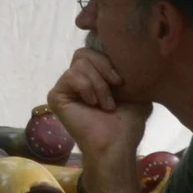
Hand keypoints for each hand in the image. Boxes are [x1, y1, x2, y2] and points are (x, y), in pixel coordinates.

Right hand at [48, 45, 151, 164]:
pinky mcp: (56, 95)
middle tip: (116, 87)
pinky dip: (87, 88)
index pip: (94, 50)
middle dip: (105, 68)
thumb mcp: (136, 89)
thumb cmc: (128, 122)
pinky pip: (72, 76)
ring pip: (80, 63)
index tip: (121, 79)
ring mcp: (65, 87)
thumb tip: (131, 51)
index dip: (108, 58)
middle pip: (84, 52)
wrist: (117, 142)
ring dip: (99, 84)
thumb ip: (129, 69)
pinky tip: (93, 104)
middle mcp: (77, 80)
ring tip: (106, 104)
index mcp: (93, 76)